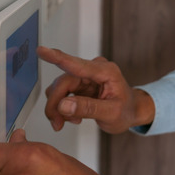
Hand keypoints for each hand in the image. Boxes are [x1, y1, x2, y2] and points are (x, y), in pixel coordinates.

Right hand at [37, 46, 154, 133]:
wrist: (132, 112)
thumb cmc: (127, 110)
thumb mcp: (112, 114)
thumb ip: (88, 108)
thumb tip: (63, 105)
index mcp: (105, 71)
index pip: (76, 64)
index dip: (57, 57)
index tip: (41, 51)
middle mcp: (94, 70)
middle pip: (63, 82)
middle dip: (56, 104)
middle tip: (57, 123)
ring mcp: (85, 76)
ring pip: (59, 89)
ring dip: (58, 108)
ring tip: (70, 121)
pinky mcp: (80, 84)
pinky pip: (62, 94)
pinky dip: (63, 108)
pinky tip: (73, 117)